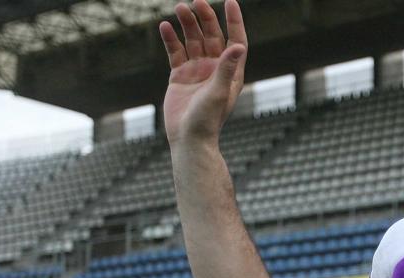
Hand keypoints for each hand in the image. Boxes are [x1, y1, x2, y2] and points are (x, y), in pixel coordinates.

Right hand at [159, 0, 247, 145]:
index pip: (235, 41)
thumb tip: (238, 46)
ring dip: (187, 24)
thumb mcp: (219, 92)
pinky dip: (171, 39)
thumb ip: (227, 67)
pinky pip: (175, 52)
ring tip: (179, 8)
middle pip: (212, 36)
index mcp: (230, 72)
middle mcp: (215, 69)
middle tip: (196, 2)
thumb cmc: (208, 120)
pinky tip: (165, 27)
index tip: (230, 2)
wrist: (188, 139)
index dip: (234, 22)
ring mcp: (197, 71)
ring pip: (192, 41)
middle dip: (205, 18)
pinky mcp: (180, 76)